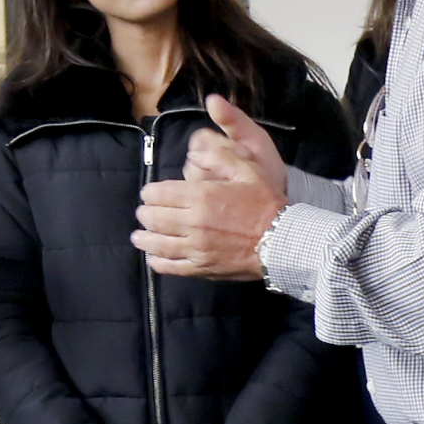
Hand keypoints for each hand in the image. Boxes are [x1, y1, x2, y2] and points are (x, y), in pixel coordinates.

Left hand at [133, 94, 286, 280]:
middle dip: (144, 213)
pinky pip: (170, 266)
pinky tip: (154, 257)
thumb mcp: (247, 170)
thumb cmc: (267, 203)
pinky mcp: (202, 267)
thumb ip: (218, 158)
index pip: (158, 193)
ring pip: (156, 243)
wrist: (284, 241)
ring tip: (139, 236)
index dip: (149, 192)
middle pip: (152, 217)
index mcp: (202, 196)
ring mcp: (196, 247)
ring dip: (143, 238)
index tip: (150, 193)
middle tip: (144, 212)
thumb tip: (193, 156)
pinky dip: (157, 261)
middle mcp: (194, 222)